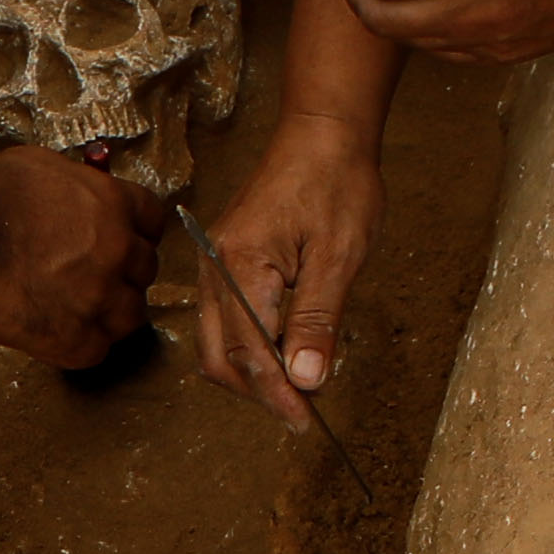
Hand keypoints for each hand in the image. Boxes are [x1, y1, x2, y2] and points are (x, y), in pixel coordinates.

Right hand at [0, 142, 152, 372]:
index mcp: (114, 204)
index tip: (120, 244)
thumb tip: (73, 202)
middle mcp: (117, 251)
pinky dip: (80, 346)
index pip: (153, 223)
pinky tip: (56, 333)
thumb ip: (75, 191)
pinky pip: (96, 351)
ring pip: (130, 317)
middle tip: (91, 280)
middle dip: (122, 276)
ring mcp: (99, 296)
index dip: (135, 235)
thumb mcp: (46, 168)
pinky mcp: (73, 337)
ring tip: (77, 313)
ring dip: (109, 316)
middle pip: (145, 272)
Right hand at [190, 113, 381, 414]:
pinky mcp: (224, 262)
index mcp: (240, 264)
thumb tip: (307, 380)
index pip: (250, 351)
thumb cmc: (336, 182)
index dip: (277, 394)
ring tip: (300, 385)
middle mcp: (214, 268)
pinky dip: (251, 346)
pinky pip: (225, 320)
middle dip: (259, 391)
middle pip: (220, 357)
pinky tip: (286, 351)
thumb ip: (318, 321)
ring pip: (217, 343)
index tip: (305, 421)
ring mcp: (214, 265)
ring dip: (253, 373)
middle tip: (303, 413)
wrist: (322, 133)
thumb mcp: (339, 256)